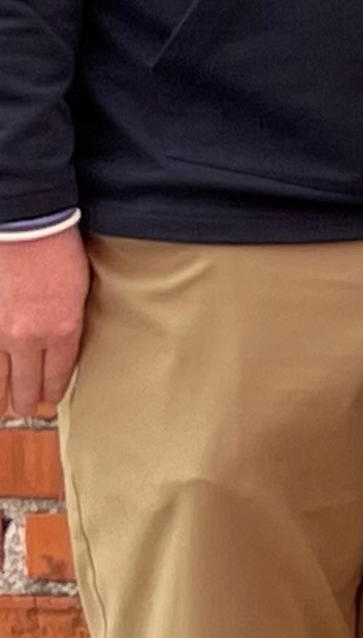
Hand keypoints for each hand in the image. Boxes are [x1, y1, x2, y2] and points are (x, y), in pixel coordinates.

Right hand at [0, 227, 86, 416]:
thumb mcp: (79, 293)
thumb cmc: (59, 252)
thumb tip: (60, 347)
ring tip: (3, 407)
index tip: (49, 399)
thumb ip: (68, 325)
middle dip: (24, 400)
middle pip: (25, 383)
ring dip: (1, 394)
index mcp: (61, 331)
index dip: (52, 390)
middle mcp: (28, 338)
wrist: (27, 227)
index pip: (57, 374)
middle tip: (23, 409)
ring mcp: (0, 332)